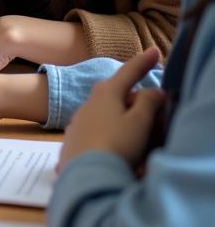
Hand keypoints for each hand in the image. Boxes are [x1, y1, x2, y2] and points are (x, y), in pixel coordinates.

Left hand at [58, 47, 164, 172]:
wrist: (86, 176)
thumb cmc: (117, 144)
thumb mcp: (140, 122)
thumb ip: (148, 103)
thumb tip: (153, 90)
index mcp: (106, 93)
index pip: (128, 73)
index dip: (142, 62)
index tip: (153, 51)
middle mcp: (88, 103)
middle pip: (113, 92)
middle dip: (131, 95)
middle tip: (147, 102)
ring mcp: (78, 122)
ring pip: (103, 112)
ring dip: (119, 116)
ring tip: (133, 130)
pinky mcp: (73, 141)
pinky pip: (96, 130)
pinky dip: (108, 133)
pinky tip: (113, 145)